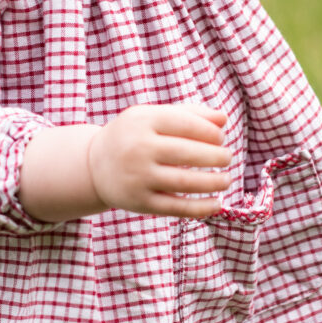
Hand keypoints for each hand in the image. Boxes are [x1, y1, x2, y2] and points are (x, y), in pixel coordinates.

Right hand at [19, 104, 231, 221]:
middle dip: (216, 156)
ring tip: (226, 180)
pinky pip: (176, 207)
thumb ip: (189, 114)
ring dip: (213, 182)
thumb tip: (224, 119)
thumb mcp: (153, 117)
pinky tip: (216, 204)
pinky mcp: (140, 202)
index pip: (185, 124)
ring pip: (184, 182)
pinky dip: (200, 208)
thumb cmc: (134, 136)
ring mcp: (138, 177)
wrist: (94, 166)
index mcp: (142, 121)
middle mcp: (138, 149)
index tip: (221, 138)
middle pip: (187, 153)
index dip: (210, 132)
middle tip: (227, 157)